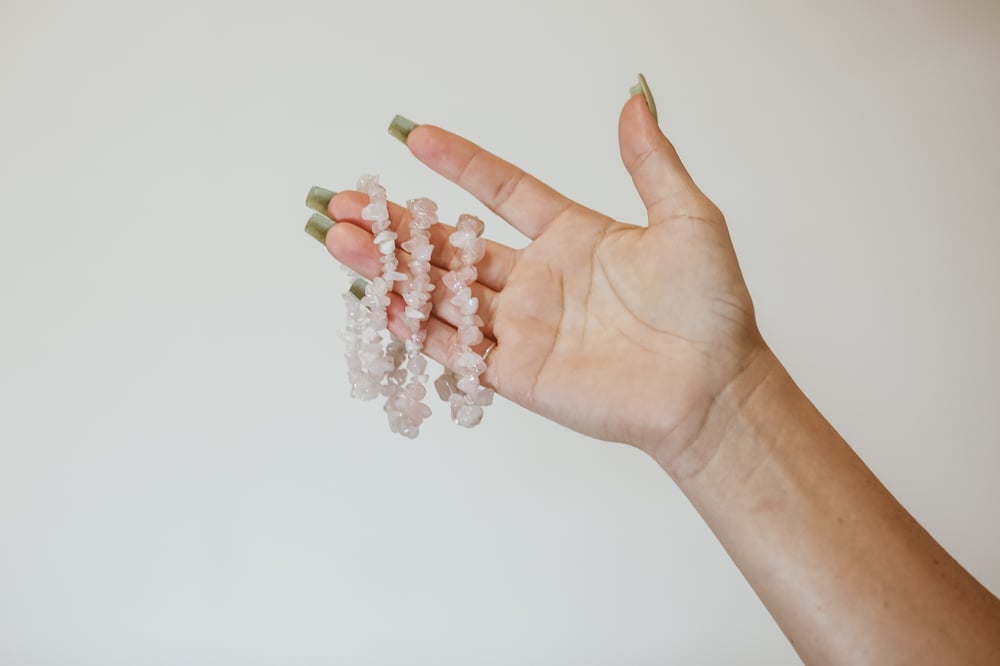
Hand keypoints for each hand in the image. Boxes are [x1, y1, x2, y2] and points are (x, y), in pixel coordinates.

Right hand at [322, 94, 766, 469]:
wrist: (711, 387)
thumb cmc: (709, 307)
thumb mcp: (687, 219)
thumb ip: (651, 163)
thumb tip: (634, 101)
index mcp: (571, 236)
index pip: (502, 190)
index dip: (461, 164)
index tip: (415, 136)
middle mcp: (537, 278)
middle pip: (452, 243)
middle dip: (398, 223)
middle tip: (346, 200)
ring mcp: (521, 325)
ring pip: (440, 290)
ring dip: (389, 267)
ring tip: (339, 241)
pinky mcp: (515, 371)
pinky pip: (453, 344)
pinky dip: (413, 325)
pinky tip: (377, 299)